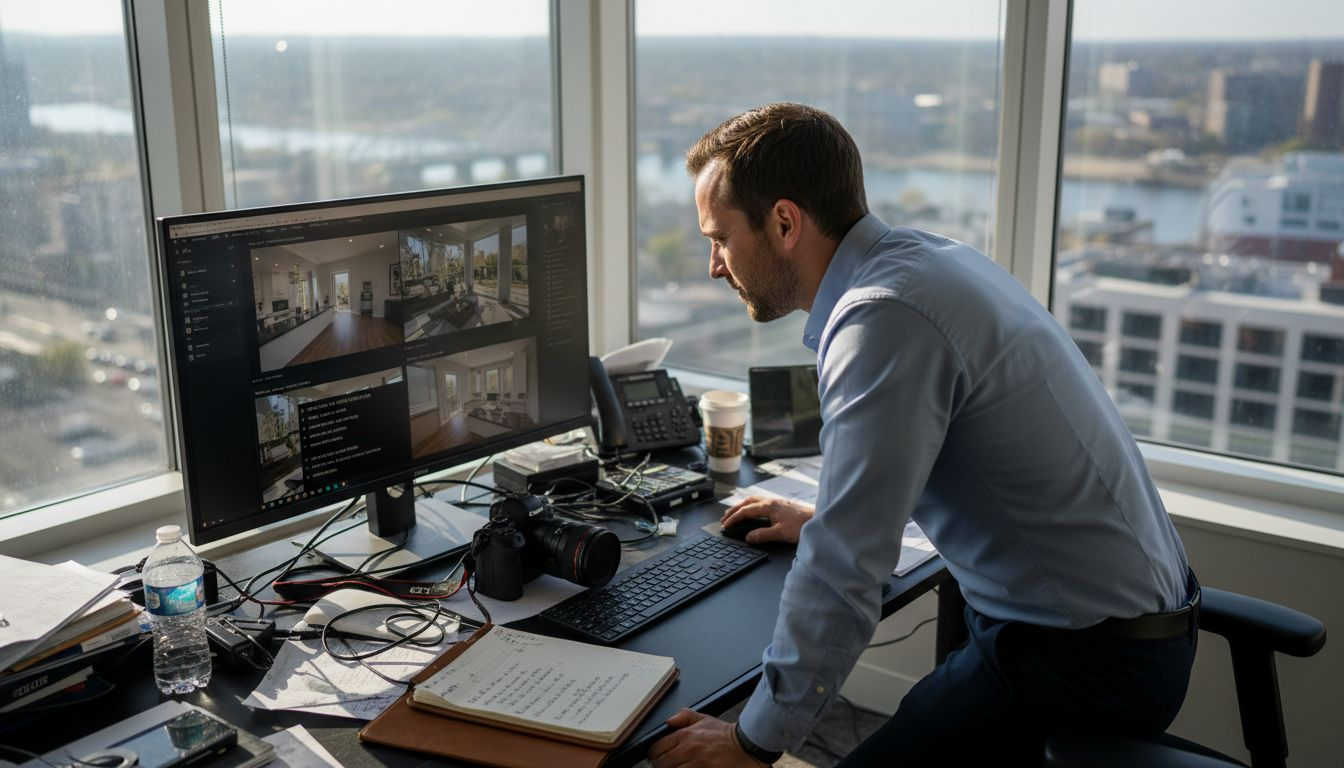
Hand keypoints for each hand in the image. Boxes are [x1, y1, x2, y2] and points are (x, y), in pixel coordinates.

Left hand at [648, 710, 763, 766]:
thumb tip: (669, 720)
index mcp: (686, 735)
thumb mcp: (705, 719)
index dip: (654, 754)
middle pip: (661, 763)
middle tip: (667, 764)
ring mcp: (695, 763)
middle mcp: (688, 749)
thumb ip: (685, 716)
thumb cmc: (726, 736)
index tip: (656, 756)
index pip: (657, 748)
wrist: (746, 747)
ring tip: (677, 767)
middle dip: (661, 765)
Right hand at [721, 497, 812, 544]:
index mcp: (768, 506)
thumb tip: (749, 537)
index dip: (734, 518)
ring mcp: (776, 502)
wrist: (817, 519)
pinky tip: (753, 511)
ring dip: (742, 506)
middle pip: (747, 502)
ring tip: (734, 512)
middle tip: (725, 517)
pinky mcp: (781, 505)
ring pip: (754, 500)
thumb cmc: (801, 525)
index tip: (726, 525)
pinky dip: (751, 506)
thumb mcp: (781, 533)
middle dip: (734, 510)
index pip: (746, 511)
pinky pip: (760, 502)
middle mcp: (771, 501)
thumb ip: (763, 535)